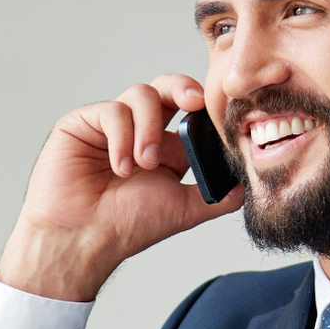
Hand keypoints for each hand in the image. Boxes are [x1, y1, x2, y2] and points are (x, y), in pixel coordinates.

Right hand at [0, 75, 243, 303]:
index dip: (201, 105)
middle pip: (165, 87)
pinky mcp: (81, 124)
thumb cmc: (123, 228)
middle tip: (194, 103)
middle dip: (182, 88)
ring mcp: (108, 126)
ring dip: (147, 129)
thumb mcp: (183, 210)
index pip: (186, 109)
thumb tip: (248, 185)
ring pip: (140, 95)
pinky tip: (120, 166)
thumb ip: (216, 196)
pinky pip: (111, 111)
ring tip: (142, 165)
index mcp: (162, 146)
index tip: (215, 114)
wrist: (82, 242)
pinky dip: (121, 136)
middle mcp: (136, 130)